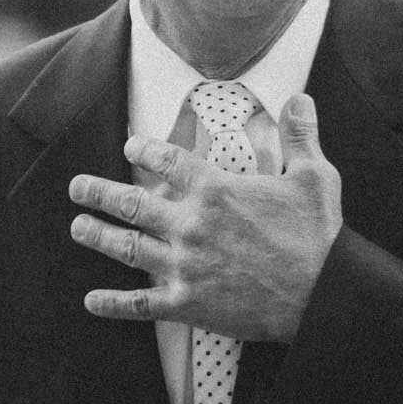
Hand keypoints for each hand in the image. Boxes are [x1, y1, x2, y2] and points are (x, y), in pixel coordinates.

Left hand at [67, 93, 341, 342]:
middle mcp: (190, 225)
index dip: (144, 150)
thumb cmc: (319, 236)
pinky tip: (90, 301)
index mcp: (215, 191)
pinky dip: (112, 303)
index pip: (167, 161)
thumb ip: (300, 135)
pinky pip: (140, 304)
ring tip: (77, 227)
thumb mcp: (315, 176)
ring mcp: (184, 265)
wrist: (325, 295)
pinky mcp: (187, 303)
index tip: (130, 146)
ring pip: (127, 248)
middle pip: (131, 204)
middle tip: (77, 187)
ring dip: (97, 236)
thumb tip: (299, 99)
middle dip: (99, 192)